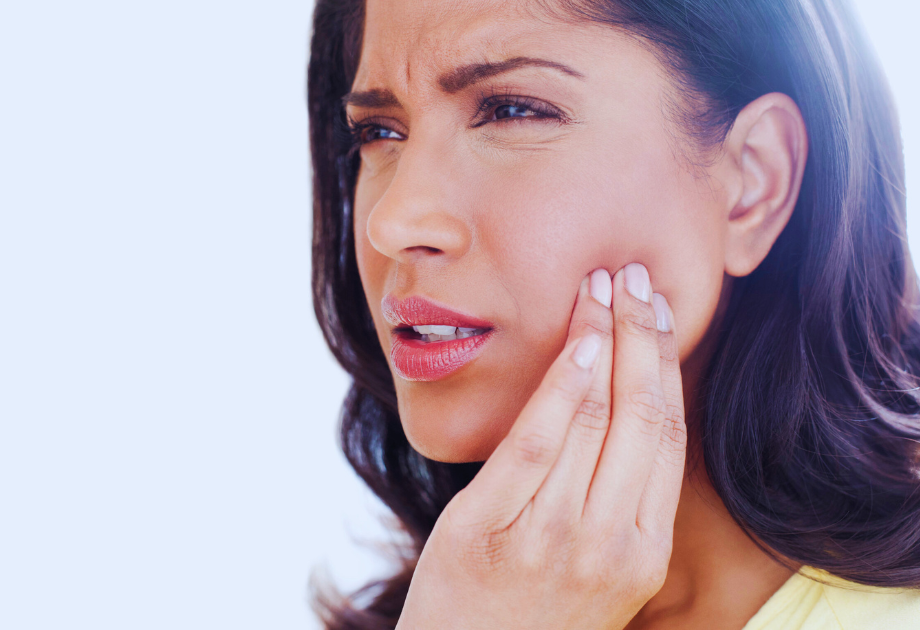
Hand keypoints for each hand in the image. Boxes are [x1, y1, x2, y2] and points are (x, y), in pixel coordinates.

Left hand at [395, 263, 685, 629]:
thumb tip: (622, 399)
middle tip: (635, 278)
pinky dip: (563, 383)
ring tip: (602, 286)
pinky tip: (577, 338)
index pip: (667, 436)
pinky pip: (537, 440)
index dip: (665, 363)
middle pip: (641, 415)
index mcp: (643, 551)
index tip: (658, 312)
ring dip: (604, 339)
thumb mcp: (596, 565)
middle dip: (642, 335)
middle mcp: (609, 544)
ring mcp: (551, 538)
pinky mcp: (489, 528)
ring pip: (596, 417)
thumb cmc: (531, 609)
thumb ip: (616, 496)